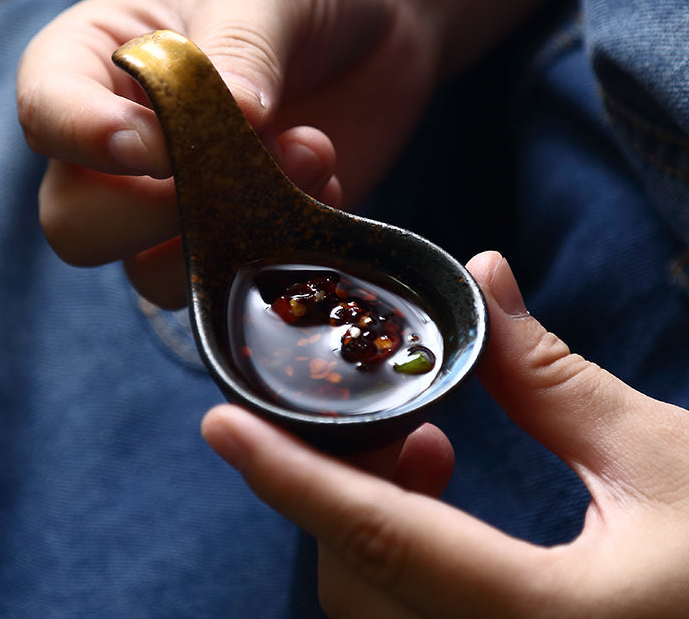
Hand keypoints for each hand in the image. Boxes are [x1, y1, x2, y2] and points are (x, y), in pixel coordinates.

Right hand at [17, 0, 437, 306]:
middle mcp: (126, 140)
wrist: (380, 8)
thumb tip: (237, 117)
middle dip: (151, 212)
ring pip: (151, 270)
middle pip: (78, 220)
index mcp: (96, 60)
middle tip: (232, 164)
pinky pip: (232, 275)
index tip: (156, 142)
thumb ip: (240, 48)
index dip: (86, 140)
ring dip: (230, 230)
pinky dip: (277, 246)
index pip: (47, 115)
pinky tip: (325, 179)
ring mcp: (183, 195)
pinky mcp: (244, 229)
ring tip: (308, 152)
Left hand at [202, 251, 688, 617]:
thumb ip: (551, 377)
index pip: (382, 541)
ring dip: (373, 525)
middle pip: (360, 587)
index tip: (218, 426)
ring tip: (429, 450)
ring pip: (378, 613)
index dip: (289, 476)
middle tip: (400, 420)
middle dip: (345, 492)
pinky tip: (446, 501)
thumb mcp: (664, 460)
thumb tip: (482, 279)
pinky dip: (403, 560)